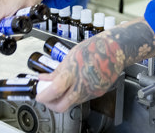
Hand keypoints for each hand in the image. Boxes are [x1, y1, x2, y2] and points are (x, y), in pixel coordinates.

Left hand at [36, 19, 154, 111]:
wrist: (116, 49)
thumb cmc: (95, 47)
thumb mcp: (71, 55)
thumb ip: (58, 71)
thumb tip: (45, 79)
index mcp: (74, 73)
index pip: (54, 91)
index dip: (43, 96)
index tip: (38, 93)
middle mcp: (83, 86)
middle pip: (62, 106)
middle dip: (51, 104)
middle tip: (46, 97)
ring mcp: (91, 91)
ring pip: (72, 103)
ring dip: (63, 98)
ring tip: (59, 88)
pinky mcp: (98, 92)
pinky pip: (82, 98)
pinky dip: (75, 93)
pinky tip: (74, 84)